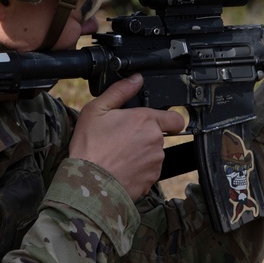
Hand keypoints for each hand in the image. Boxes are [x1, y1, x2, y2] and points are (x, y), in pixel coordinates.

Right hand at [69, 74, 186, 199]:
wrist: (88, 183)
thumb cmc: (90, 147)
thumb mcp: (97, 110)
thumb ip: (120, 91)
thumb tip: (136, 79)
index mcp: (145, 121)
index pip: (175, 118)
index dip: (168, 119)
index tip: (159, 122)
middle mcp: (155, 141)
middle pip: (158, 136)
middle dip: (144, 136)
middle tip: (122, 138)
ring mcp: (154, 162)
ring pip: (153, 154)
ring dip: (141, 154)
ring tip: (118, 155)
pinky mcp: (150, 181)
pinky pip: (148, 172)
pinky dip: (138, 170)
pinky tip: (121, 168)